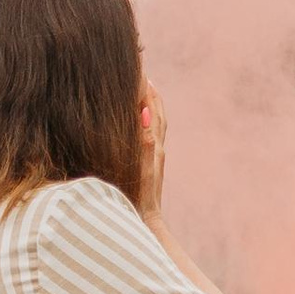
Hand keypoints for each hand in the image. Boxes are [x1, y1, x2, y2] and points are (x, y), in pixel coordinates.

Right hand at [138, 78, 167, 219]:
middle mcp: (157, 148)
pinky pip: (150, 136)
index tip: (140, 70)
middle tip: (143, 74)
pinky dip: (145, 123)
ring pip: (155, 124)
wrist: (146, 223)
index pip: (152, 110)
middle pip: (157, 113)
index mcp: (154, 145)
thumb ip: (144, 141)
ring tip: (142, 92)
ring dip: (150, 106)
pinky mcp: (150, 166)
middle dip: (151, 94)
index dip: (147, 90)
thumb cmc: (141, 199)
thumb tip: (144, 113)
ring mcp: (154, 157)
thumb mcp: (141, 168)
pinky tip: (137, 123)